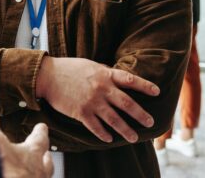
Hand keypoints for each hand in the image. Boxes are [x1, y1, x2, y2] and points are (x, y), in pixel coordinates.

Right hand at [0, 89, 53, 177]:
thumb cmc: (3, 170)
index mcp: (32, 156)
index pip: (39, 140)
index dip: (40, 133)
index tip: (42, 126)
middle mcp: (38, 175)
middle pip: (46, 165)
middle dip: (45, 159)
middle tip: (46, 155)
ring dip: (38, 176)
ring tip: (33, 174)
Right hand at [35, 56, 158, 142]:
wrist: (48, 76)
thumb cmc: (69, 68)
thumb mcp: (91, 65)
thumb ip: (105, 73)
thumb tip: (116, 76)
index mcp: (105, 75)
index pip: (130, 80)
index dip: (145, 86)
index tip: (157, 91)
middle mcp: (102, 89)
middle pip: (126, 104)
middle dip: (140, 114)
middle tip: (150, 122)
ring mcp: (92, 102)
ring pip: (114, 119)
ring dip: (125, 130)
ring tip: (134, 138)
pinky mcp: (81, 113)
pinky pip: (96, 127)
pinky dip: (103, 134)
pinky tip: (110, 139)